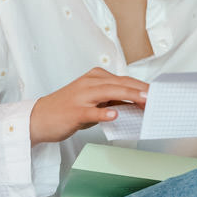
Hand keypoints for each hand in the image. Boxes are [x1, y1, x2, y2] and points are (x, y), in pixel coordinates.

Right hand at [30, 69, 147, 145]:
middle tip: (157, 96)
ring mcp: (81, 97)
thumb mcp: (93, 102)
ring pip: (108, 92)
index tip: (157, 93)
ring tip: (144, 100)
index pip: (123, 80)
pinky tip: (114, 114)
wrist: (39, 118)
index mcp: (95, 78)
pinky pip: (91, 111)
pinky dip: (103, 112)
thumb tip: (136, 105)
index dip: (141, 86)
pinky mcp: (74, 111)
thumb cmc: (67, 109)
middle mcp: (89, 83)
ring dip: (128, 96)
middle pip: (119, 83)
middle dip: (140, 89)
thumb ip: (112, 101)